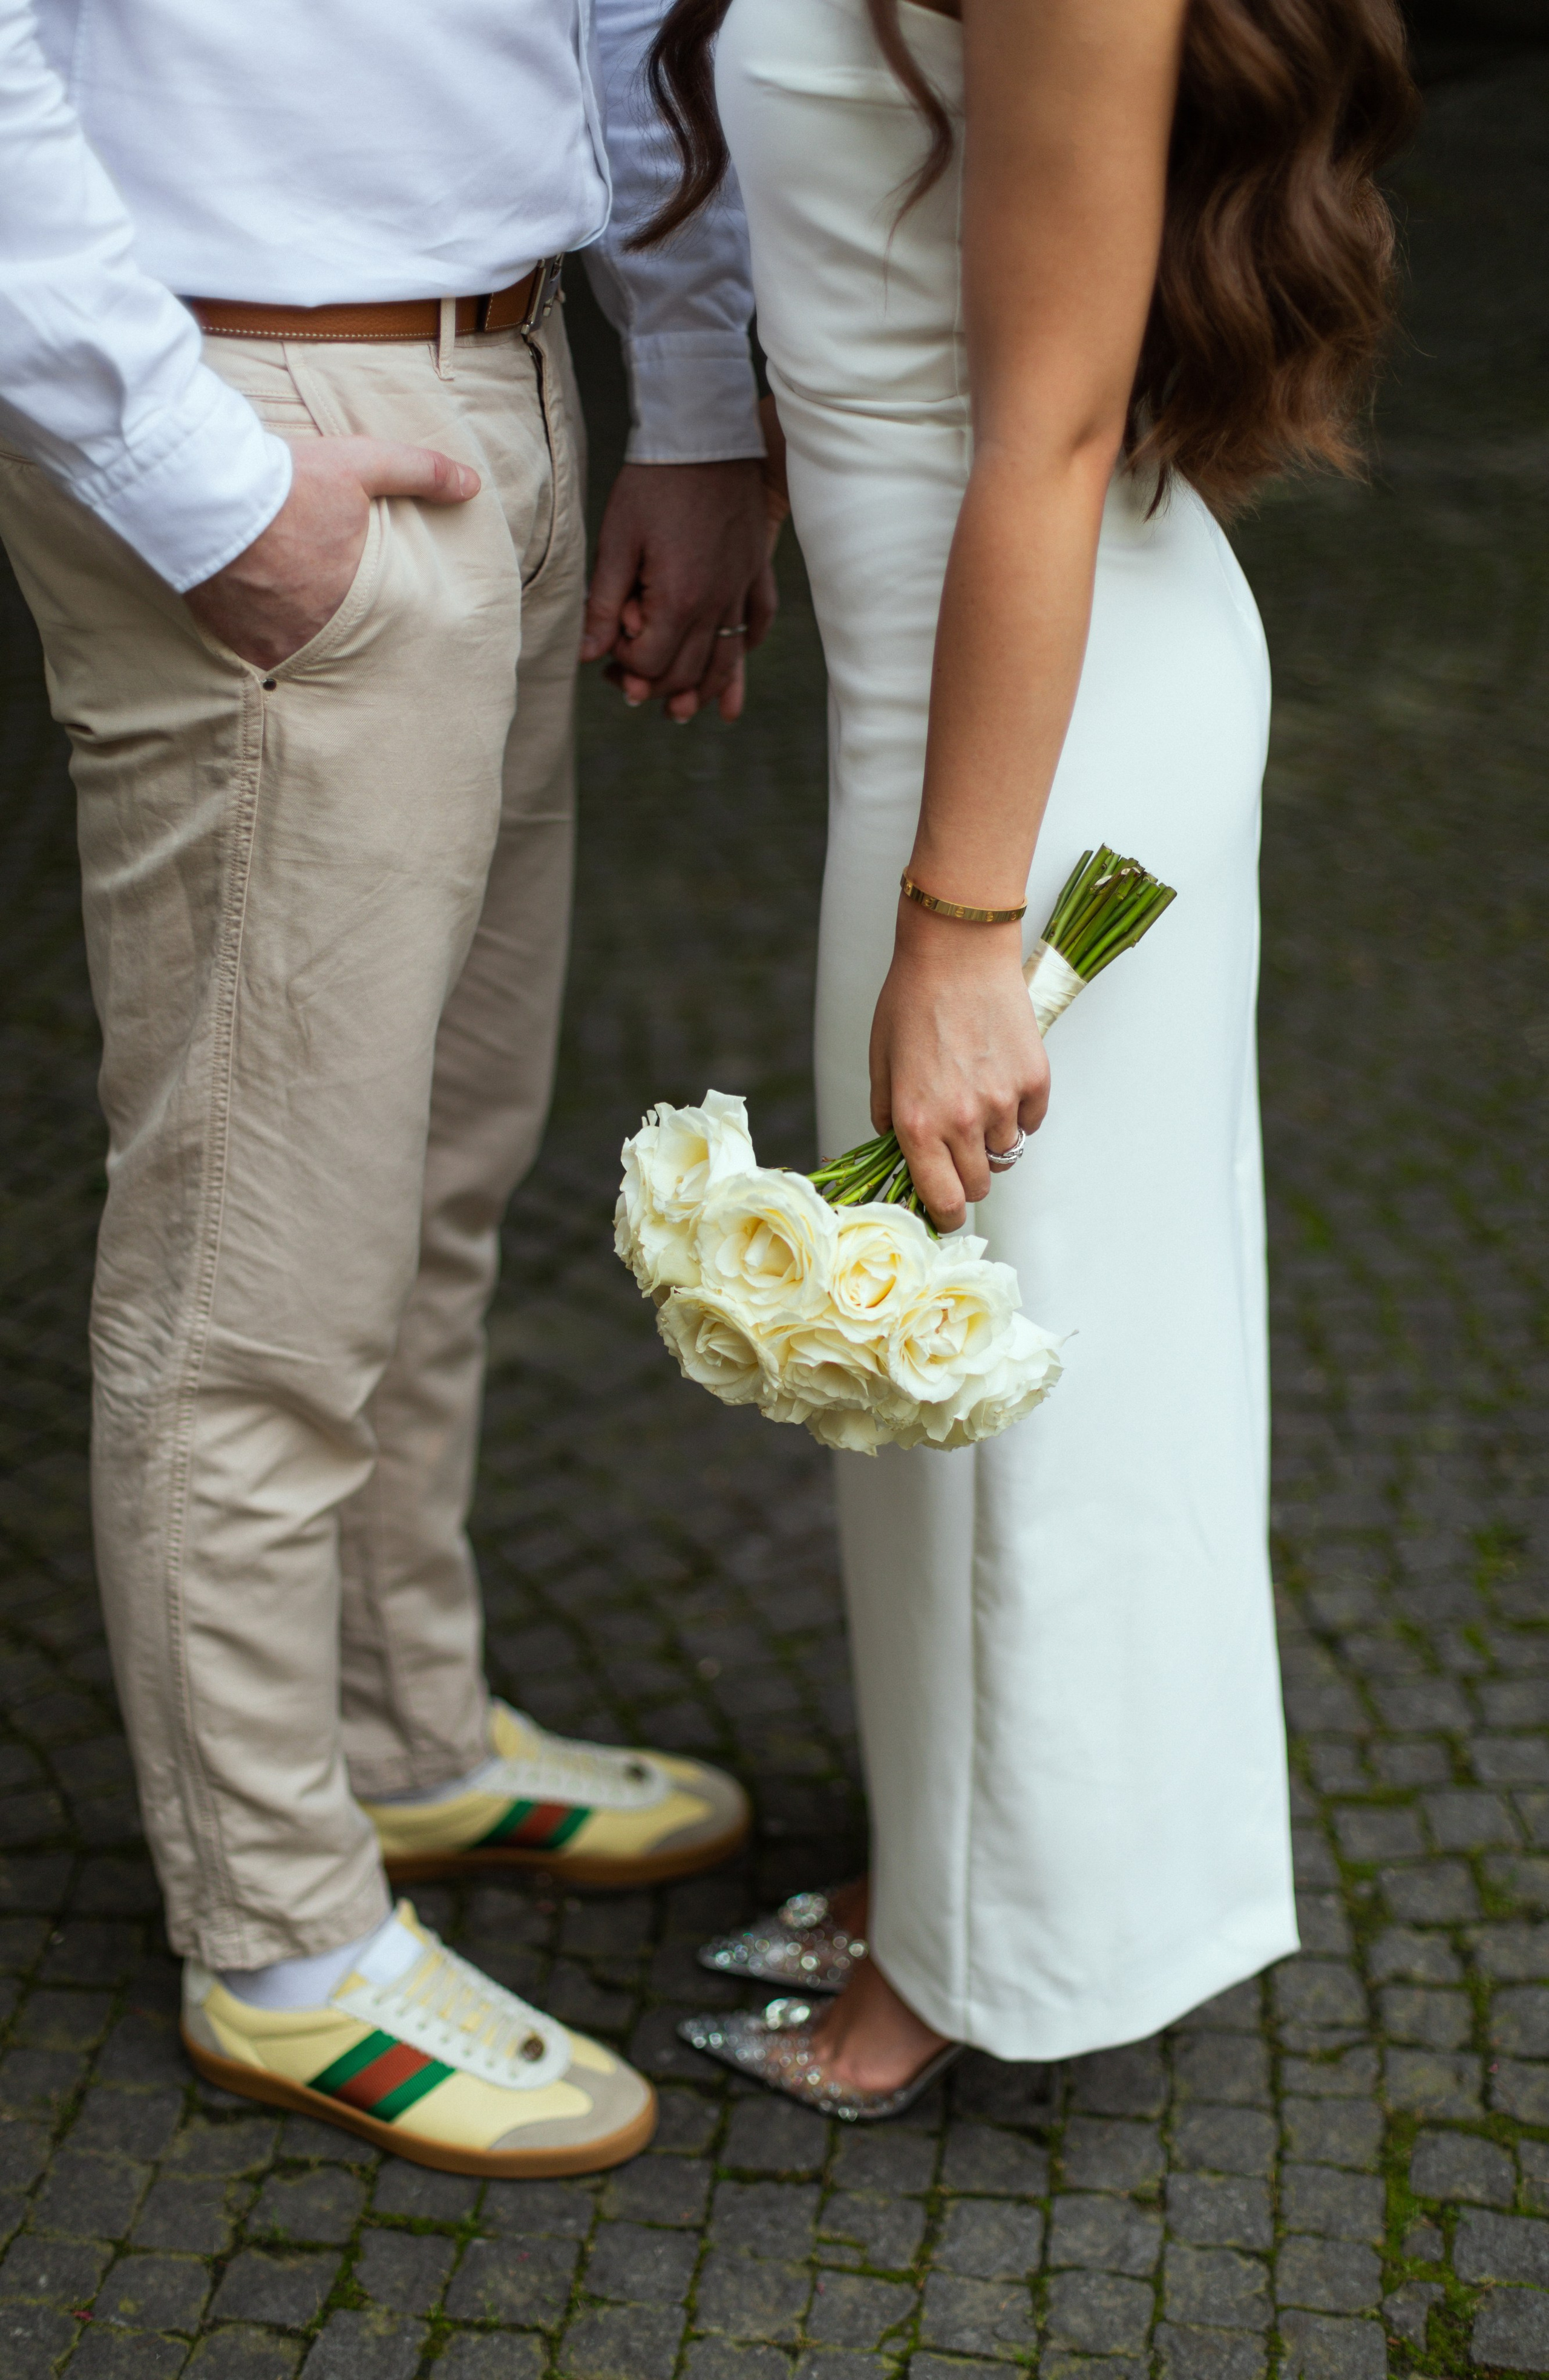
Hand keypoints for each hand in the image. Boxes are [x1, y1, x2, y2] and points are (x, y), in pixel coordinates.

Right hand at [184, 437, 479, 669]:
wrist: (205, 493)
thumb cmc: (288, 481)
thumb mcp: (361, 465)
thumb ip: (420, 473)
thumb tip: (471, 485)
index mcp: (354, 599)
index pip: (377, 620)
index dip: (369, 606)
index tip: (360, 594)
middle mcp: (314, 631)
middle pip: (334, 637)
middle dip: (332, 623)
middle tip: (323, 604)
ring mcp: (269, 641)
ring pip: (294, 649)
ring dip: (295, 632)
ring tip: (289, 607)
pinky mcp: (231, 638)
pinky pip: (253, 649)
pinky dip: (257, 634)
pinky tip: (255, 611)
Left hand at [580, 459, 775, 722]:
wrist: (706, 434)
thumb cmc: (654, 481)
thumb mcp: (617, 540)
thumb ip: (605, 603)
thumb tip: (589, 655)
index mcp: (678, 598)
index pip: (651, 663)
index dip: (624, 667)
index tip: (606, 656)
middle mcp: (716, 603)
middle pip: (689, 672)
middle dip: (656, 687)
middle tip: (629, 690)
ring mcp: (741, 588)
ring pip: (727, 661)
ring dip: (705, 691)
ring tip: (683, 708)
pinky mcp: (755, 570)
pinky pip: (757, 623)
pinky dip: (744, 648)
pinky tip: (733, 660)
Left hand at [869, 898, 1049, 1232]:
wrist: (958, 952)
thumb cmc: (911, 1002)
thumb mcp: (881, 1064)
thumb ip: (887, 1118)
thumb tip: (899, 1151)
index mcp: (918, 1124)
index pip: (942, 1202)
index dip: (943, 1216)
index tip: (944, 1212)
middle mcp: (964, 1122)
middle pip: (978, 1187)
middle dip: (966, 1178)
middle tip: (958, 1151)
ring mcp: (1004, 1102)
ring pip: (1007, 1154)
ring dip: (992, 1142)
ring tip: (977, 1101)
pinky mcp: (1035, 1080)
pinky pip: (1032, 1121)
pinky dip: (1019, 1113)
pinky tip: (1000, 1080)